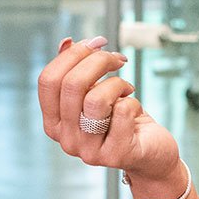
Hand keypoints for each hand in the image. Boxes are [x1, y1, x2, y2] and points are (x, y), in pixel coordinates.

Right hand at [36, 36, 180, 183]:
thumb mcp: (95, 93)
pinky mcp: (114, 155)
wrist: (150, 154)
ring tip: (126, 89)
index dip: (71, 55)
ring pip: (96, 100)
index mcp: (54, 123)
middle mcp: (66, 139)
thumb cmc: (121, 120)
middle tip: (117, 59)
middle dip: (98, 61)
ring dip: (116, 84)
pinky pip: (122, 112)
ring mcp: (88, 151)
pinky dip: (133, 102)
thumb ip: (77, 71)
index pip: (48, 81)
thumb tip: (67, 42)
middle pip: (72, 85)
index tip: (95, 44)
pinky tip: (135, 109)